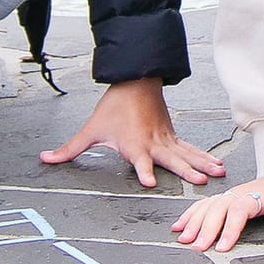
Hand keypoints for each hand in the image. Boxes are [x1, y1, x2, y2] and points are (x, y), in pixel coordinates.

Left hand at [40, 78, 225, 187]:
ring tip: (217, 174)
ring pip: (187, 154)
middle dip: (187, 171)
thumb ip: (70, 149)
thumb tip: (46, 158)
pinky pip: (191, 148)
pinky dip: (204, 156)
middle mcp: (153, 143)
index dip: (143, 170)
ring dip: (202, 164)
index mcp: (133, 144)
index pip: (139, 160)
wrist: (136, 80)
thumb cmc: (114, 106)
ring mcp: (166, 139)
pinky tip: (216, 164)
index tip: (149, 181)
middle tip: (200, 182)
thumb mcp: (91, 129)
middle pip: (172, 159)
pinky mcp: (172, 136)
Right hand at [172, 171, 263, 251]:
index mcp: (261, 193)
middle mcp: (243, 192)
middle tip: (198, 248)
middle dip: (206, 228)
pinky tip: (180, 226)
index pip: (241, 209)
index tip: (223, 247)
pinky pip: (206, 204)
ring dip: (195, 221)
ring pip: (209, 205)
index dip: (230, 228)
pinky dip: (191, 214)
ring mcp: (234, 194)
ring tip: (183, 239)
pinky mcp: (229, 197)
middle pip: (219, 207)